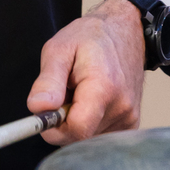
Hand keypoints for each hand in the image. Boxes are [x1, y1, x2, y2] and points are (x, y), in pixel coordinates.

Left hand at [26, 0, 145, 143]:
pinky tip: (91, 103)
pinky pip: (100, 136)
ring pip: (88, 138)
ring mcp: (129, 117)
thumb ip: (48, 81)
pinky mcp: (131, 123)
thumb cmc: (91, 37)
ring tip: (79, 94)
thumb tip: (37, 108)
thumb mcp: (59, 49)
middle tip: (64, 95)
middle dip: (63, 123)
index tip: (45, 113)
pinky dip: (90, 124)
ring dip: (76, 122)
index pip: (75, 130)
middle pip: (80, 137)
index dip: (53, 128)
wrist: (125, 32)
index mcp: (103, 88)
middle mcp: (121, 107)